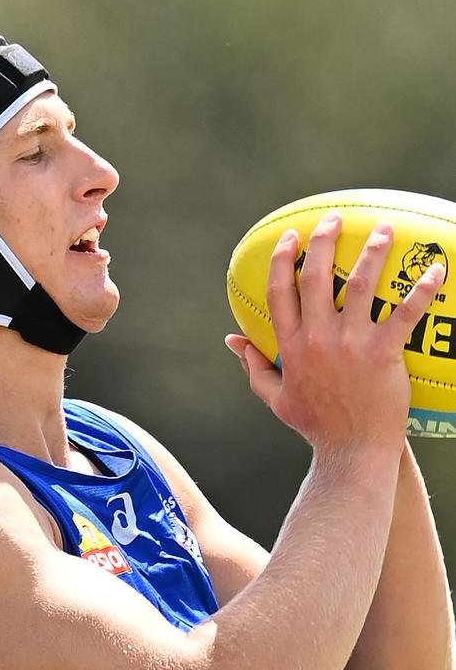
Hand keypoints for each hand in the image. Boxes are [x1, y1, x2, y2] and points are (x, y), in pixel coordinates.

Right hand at [226, 211, 444, 454]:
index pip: (280, 290)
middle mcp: (318, 337)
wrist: (352, 450)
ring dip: (374, 250)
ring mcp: (351, 343)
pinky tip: (435, 269)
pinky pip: (406, 312)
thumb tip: (233, 342)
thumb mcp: (276, 397)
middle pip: (318, 275)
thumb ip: (253, 366)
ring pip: (362, 283)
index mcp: (291, 345)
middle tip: (335, 219)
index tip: (291, 237)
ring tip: (384, 229)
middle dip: (324, 239)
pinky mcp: (383, 352)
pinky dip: (423, 289)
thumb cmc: (315, 425)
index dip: (283, 258)